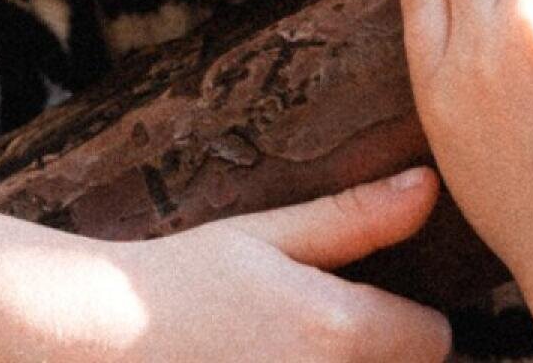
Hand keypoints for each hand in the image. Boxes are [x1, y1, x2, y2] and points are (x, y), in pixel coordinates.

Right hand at [104, 167, 451, 361]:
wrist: (99, 339)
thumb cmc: (181, 280)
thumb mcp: (267, 236)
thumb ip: (356, 219)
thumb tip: (429, 186)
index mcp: (338, 329)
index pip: (434, 339)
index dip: (409, 320)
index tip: (371, 309)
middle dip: (381, 355)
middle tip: (321, 332)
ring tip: (291, 350)